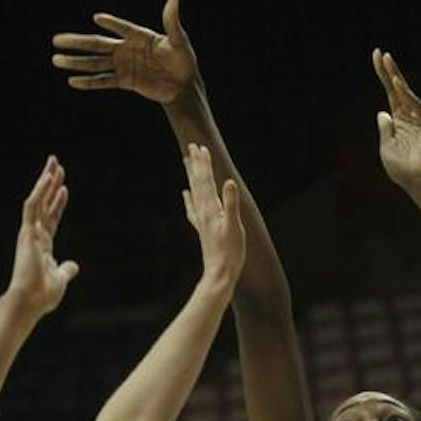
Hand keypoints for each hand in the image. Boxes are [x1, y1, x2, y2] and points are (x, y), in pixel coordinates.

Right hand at [8, 156, 78, 315]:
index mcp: (43, 244)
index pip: (52, 217)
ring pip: (37, 200)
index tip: (64, 188)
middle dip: (50, 184)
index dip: (58, 202)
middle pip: (44, 203)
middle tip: (56, 164)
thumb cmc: (43, 294)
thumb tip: (74, 265)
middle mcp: (35, 235)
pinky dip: (39, 191)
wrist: (31, 301)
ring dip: (45, 181)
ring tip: (53, 163)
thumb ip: (66, 269)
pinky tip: (47, 178)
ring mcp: (30, 232)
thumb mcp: (60, 278)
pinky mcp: (26, 232)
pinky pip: (32, 206)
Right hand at [52, 0, 197, 105]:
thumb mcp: (179, 41)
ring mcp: (123, 65)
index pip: (121, 28)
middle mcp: (126, 48)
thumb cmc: (184, 60)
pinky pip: (103, 81)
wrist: (183, 86)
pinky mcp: (124, 80)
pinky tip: (72, 81)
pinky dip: (88, 82)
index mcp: (139, 36)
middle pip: (97, 44)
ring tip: (56, 59)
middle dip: (77, 42)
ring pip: (95, 63)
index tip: (98, 18)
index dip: (111, 23)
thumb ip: (172, 22)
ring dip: (76, 62)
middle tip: (56, 39)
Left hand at [182, 142, 244, 292]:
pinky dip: (189, 198)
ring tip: (187, 161)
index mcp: (211, 209)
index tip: (201, 147)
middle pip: (197, 183)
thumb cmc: (230, 252)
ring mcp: (201, 220)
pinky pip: (193, 208)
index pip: (206, 180)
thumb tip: (229, 181)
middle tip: (191, 146)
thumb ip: (231, 203)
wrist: (219, 273)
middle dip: (195, 164)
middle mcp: (203, 212)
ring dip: (192, 176)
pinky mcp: (202, 228)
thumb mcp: (235, 226)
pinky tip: (185, 194)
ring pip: (194, 192)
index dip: (204, 164)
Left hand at [372, 48, 420, 196]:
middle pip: (397, 88)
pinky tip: (396, 83)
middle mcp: (410, 115)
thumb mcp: (386, 147)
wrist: (417, 181)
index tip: (376, 57)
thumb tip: (382, 112)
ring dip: (395, 76)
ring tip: (386, 60)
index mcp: (398, 120)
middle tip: (380, 53)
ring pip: (405, 93)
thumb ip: (385, 129)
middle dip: (389, 70)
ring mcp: (420, 117)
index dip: (383, 76)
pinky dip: (406, 95)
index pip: (389, 93)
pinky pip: (415, 105)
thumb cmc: (402, 169)